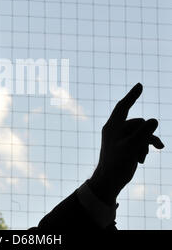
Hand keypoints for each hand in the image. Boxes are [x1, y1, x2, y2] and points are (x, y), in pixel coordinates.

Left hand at [88, 83, 163, 205]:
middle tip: (157, 147)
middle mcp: (115, 129)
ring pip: (140, 133)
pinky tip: (143, 160)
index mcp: (112, 126)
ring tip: (144, 157)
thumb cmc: (116, 164)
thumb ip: (143, 134)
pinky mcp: (125, 145)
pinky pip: (139, 140)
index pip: (122, 107)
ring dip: (146, 144)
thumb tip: (154, 120)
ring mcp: (120, 137)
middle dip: (147, 135)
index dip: (132, 96)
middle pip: (137, 123)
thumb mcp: (131, 148)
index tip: (140, 85)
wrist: (109, 180)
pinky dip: (143, 148)